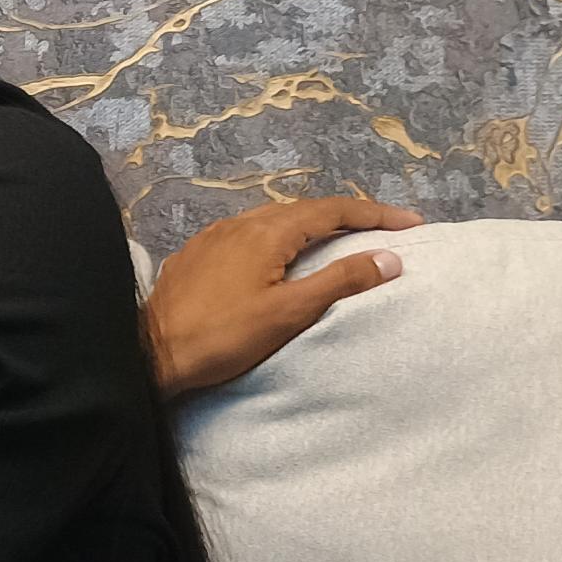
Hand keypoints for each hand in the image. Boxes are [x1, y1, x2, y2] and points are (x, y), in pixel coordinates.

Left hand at [144, 196, 422, 395]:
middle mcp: (240, 222)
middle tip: (384, 230)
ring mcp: (216, 236)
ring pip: (275, 220)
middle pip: (304, 210)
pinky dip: (282, 238)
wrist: (151, 351)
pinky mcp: (199, 253)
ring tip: (343, 240)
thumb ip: (340, 281)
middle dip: (348, 217)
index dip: (375, 214)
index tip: (411, 223)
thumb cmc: (223, 336)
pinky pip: (251, 234)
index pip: (332, 210)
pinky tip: (286, 255)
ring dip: (313, 226)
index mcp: (267, 231)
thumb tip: (389, 257)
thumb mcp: (289, 312)